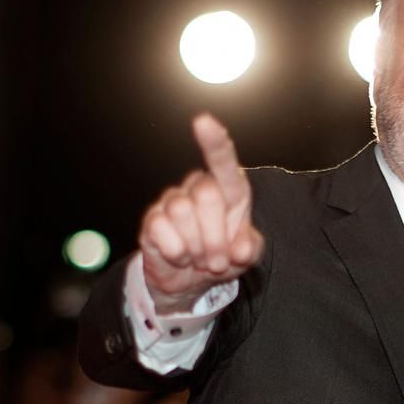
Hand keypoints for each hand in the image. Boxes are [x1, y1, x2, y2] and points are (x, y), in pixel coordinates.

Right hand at [139, 114, 264, 312]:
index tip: (203, 122)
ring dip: (197, 247)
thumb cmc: (223, 257)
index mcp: (228, 189)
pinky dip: (176, 252)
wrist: (190, 282)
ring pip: (183, 212)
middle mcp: (198, 188)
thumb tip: (240, 249)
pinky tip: (179, 256)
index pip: (223, 161)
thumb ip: (250, 249)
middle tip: (218, 260)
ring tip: (199, 258)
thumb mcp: (245, 255)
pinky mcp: (152, 220)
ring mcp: (172, 202)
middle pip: (208, 195)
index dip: (214, 143)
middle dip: (217, 237)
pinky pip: (162, 231)